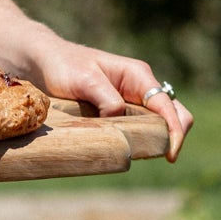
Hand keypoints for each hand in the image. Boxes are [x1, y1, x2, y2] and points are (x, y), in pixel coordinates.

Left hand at [29, 41, 192, 161]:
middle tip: (162, 157)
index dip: (174, 130)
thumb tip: (119, 117)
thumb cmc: (64, 66)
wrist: (46, 63)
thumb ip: (106, 97)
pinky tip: (129, 149)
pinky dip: (142, 140)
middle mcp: (140, 87)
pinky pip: (141, 127)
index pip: (166, 105)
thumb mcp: (84, 79)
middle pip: (174, 113)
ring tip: (142, 154)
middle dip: (174, 136)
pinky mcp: (122, 111)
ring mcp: (133, 99)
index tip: (171, 154)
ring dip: (158, 139)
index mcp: (137, 75)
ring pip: (160, 122)